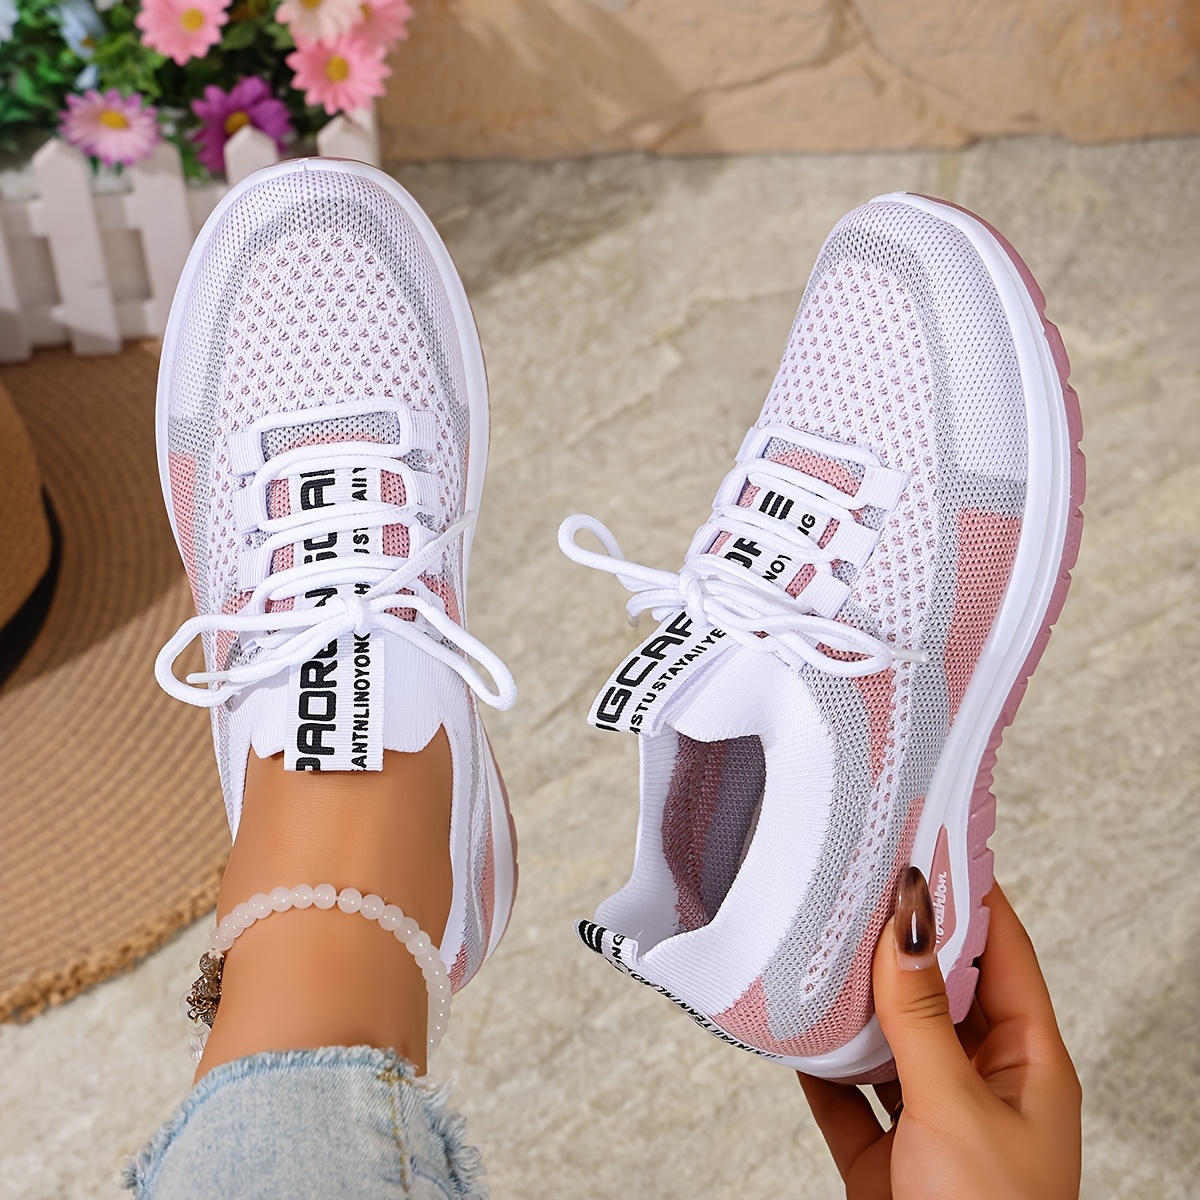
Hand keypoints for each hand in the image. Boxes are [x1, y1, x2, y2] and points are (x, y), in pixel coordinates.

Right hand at [798, 874, 1081, 1199]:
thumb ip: (921, 1017)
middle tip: (857, 886)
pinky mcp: (885, 1159)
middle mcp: (983, 1086)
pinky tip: (792, 1029)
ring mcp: (932, 1121)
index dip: (969, 896)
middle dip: (899, 942)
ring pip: (890, 1039)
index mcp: (1029, 1067)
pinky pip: (847, 1093)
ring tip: (818, 943)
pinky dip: (818, 1063)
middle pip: (940, 990)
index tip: (927, 845)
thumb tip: (905, 923)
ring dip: (853, 1001)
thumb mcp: (956, 1109)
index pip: (1003, 953)